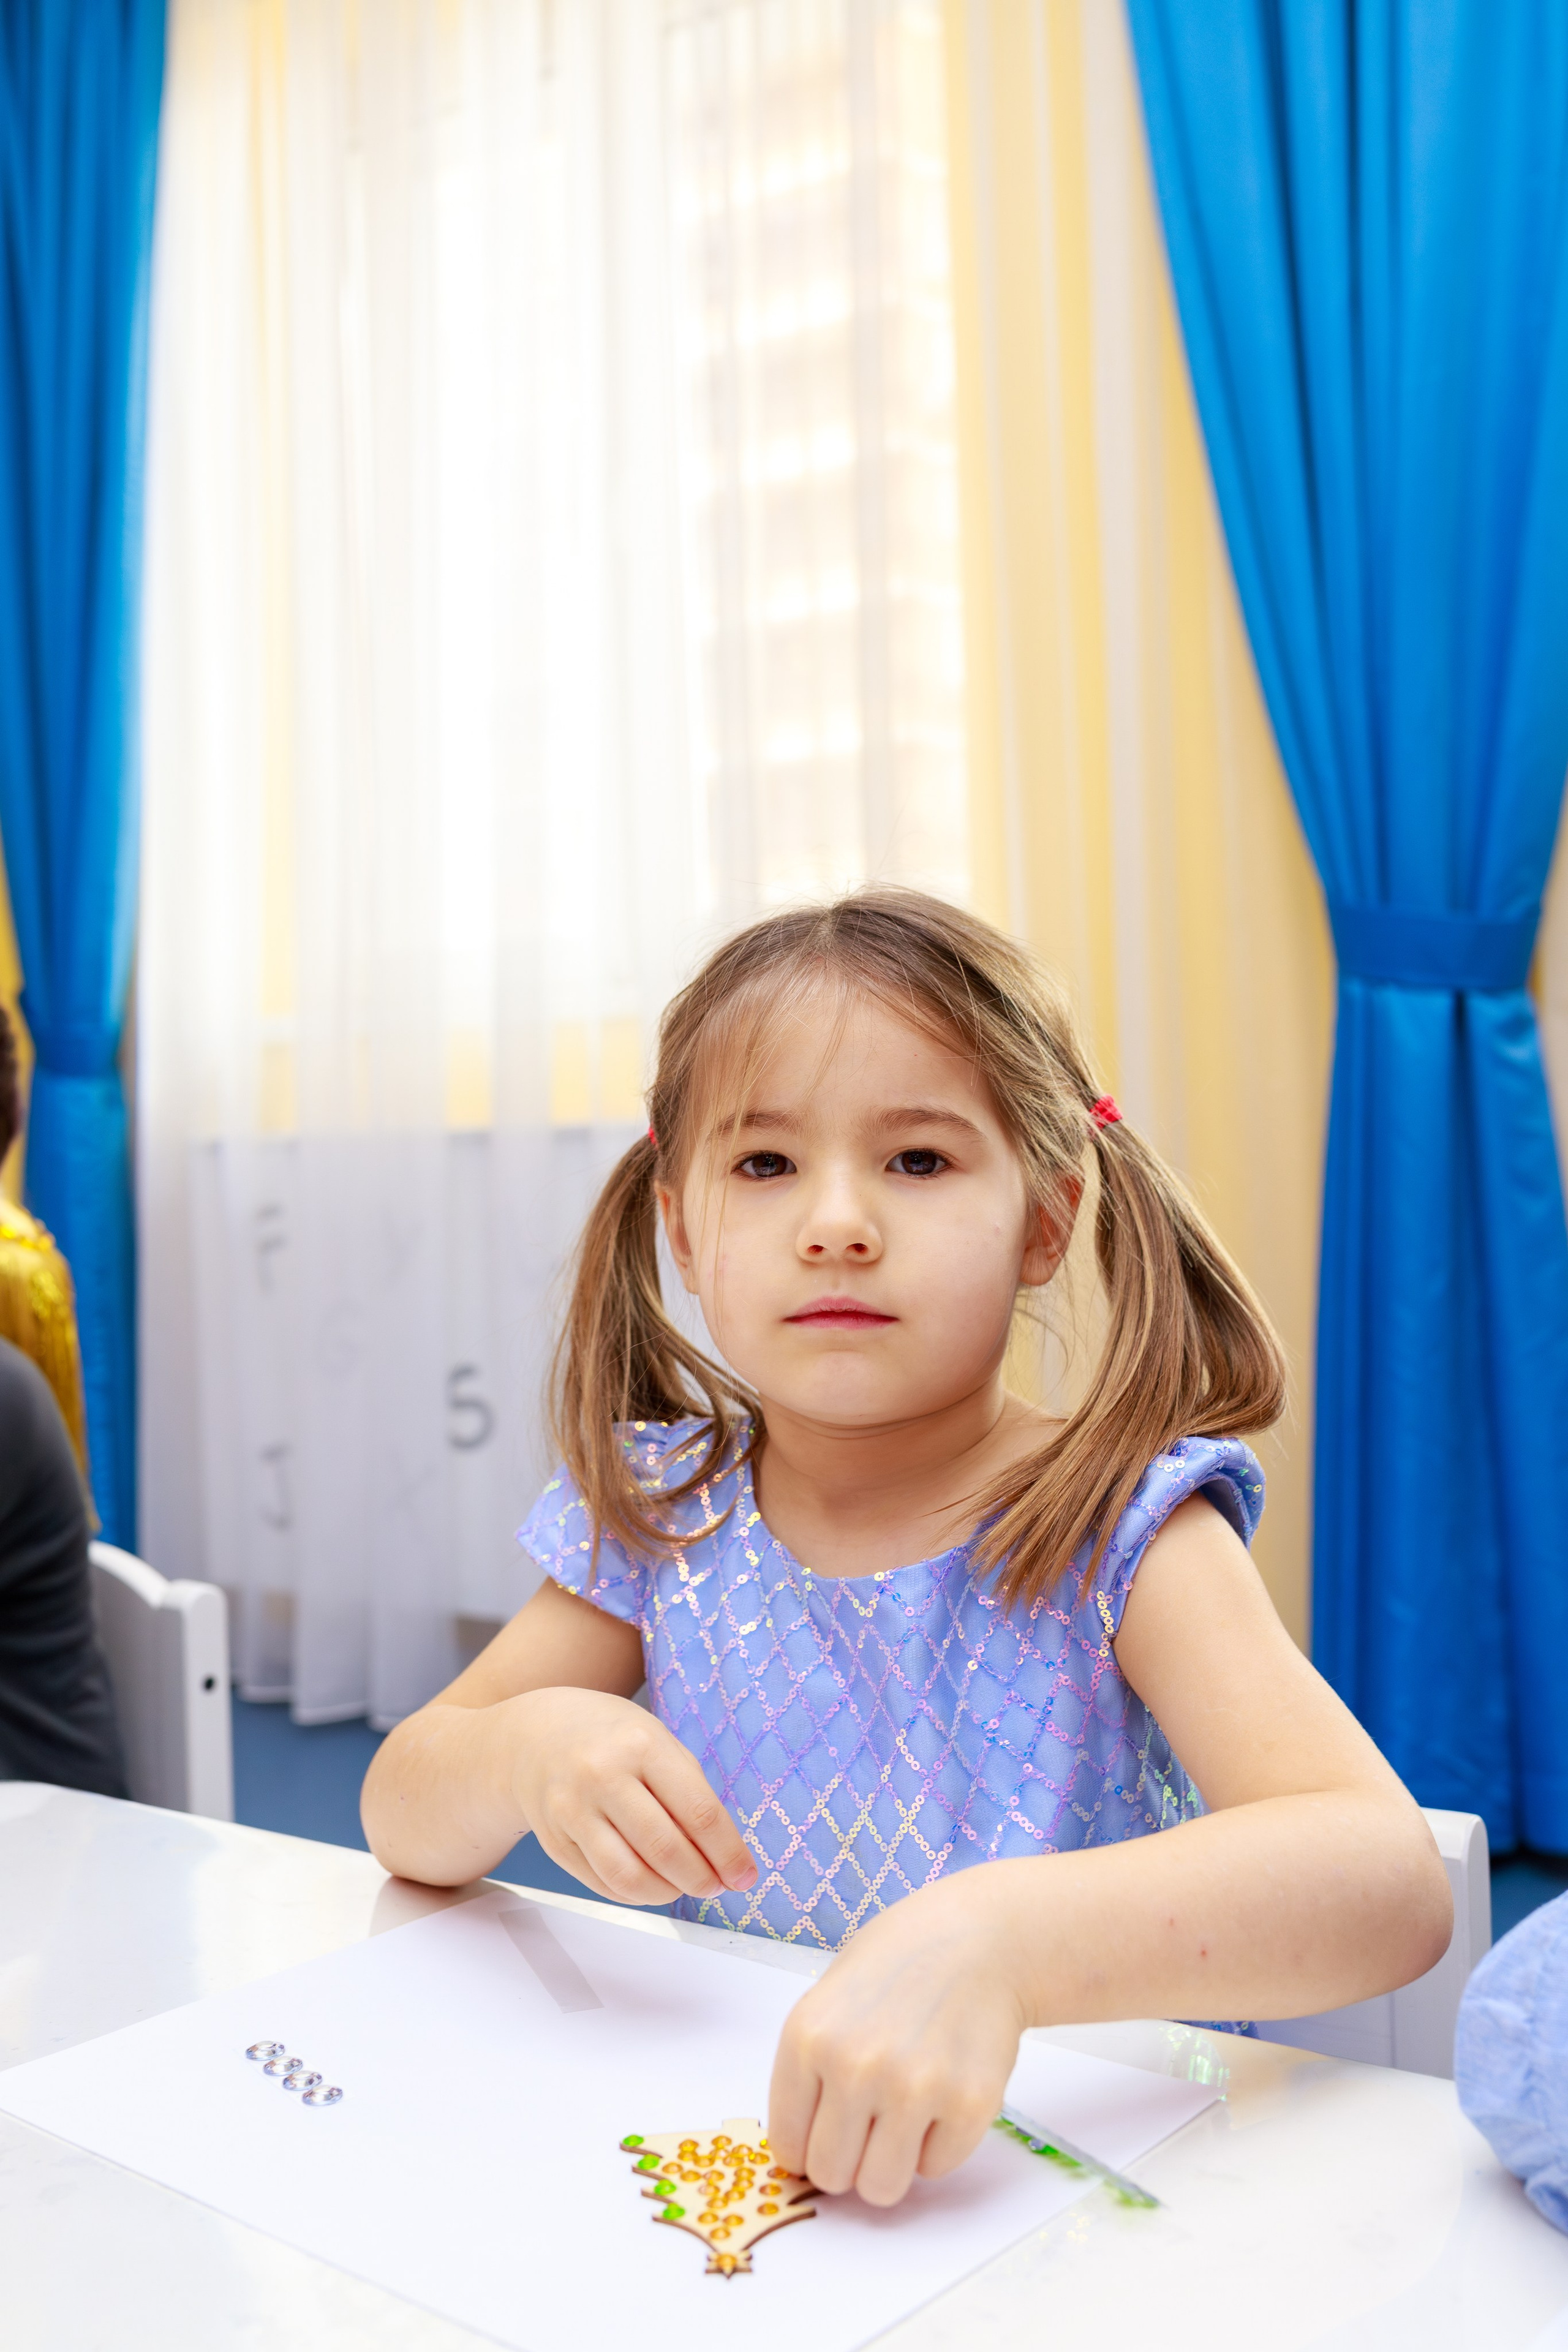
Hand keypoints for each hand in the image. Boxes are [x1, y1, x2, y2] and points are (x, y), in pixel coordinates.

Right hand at [508, 1687, 757, 1906]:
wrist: (533, 1737)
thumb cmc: (610, 1739)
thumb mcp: (657, 1742)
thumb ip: (691, 1793)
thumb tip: (725, 1857)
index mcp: (641, 1745)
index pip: (698, 1812)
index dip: (728, 1853)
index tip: (744, 1875)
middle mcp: (602, 1776)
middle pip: (665, 1850)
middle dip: (701, 1879)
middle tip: (716, 1885)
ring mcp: (572, 1811)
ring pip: (631, 1877)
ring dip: (668, 1894)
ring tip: (682, 1885)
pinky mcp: (554, 1841)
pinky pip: (603, 1884)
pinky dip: (636, 1894)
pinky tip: (650, 1882)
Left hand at [768, 1869, 1028, 2205]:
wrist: (982, 1938)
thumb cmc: (898, 1967)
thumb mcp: (828, 2000)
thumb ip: (809, 2071)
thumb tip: (799, 2155)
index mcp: (808, 2037)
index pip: (787, 2145)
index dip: (808, 2149)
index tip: (827, 2134)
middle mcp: (855, 2066)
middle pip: (831, 2175)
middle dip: (849, 2162)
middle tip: (870, 2126)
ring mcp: (914, 2087)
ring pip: (881, 2189)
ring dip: (891, 2164)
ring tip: (905, 2115)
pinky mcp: (969, 2104)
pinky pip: (936, 2169)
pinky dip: (939, 2144)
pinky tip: (944, 2092)